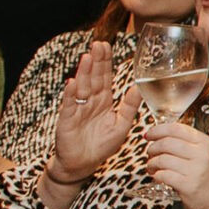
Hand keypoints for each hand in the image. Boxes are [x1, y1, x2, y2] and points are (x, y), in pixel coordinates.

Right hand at [48, 43, 131, 183]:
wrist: (83, 164)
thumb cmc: (102, 145)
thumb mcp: (122, 125)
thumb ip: (130, 107)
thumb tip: (140, 88)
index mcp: (104, 101)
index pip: (105, 77)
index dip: (106, 62)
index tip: (107, 46)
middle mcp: (90, 102)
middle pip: (93, 78)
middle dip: (96, 61)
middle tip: (98, 44)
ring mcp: (78, 109)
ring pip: (81, 87)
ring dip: (84, 73)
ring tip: (87, 57)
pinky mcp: (67, 120)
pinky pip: (70, 105)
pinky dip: (71, 94)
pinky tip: (72, 83)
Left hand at [145, 121, 208, 208]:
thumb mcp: (205, 154)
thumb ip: (187, 143)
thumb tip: (158, 134)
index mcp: (205, 142)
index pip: (176, 128)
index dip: (157, 130)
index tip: (149, 135)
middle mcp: (202, 154)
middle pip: (167, 143)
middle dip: (152, 148)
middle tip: (150, 154)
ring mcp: (196, 170)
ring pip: (162, 159)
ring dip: (152, 163)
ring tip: (153, 168)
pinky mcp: (188, 185)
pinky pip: (163, 175)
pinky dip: (156, 175)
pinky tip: (158, 177)